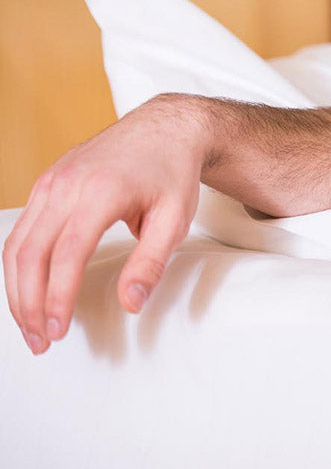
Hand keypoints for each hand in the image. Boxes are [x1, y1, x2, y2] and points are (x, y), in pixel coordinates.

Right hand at [3, 95, 203, 354]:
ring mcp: (50, 181)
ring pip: (16, 244)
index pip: (66, 254)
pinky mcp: (45, 183)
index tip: (58, 330)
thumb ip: (151, 262)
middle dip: (29, 303)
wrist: (165, 128)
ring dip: (18, 290)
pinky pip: (21, 231)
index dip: (57, 296)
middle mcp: (66, 184)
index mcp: (100, 192)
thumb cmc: (172, 175)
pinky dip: (19, 266)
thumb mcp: (175, 219)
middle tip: (41, 341)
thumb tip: (130, 303)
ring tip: (32, 327)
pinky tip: (30, 293)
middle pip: (29, 253)